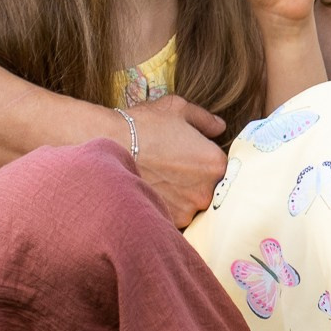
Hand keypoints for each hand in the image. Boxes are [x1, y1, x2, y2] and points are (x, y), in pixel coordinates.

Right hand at [123, 93, 229, 225]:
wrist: (108, 147)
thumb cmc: (143, 125)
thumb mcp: (178, 109)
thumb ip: (205, 119)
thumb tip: (220, 128)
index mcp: (215, 163)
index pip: (222, 168)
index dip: (206, 162)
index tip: (190, 159)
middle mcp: (206, 190)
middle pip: (209, 189)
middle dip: (195, 181)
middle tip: (173, 169)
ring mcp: (186, 209)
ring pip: (191, 205)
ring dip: (181, 197)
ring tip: (160, 180)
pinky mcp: (166, 221)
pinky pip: (173, 216)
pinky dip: (165, 207)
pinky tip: (153, 191)